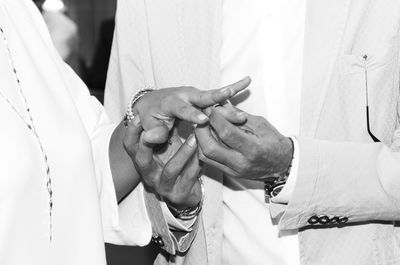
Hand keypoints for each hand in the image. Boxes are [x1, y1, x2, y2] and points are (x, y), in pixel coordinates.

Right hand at [123, 116, 201, 208]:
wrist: (186, 192)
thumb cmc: (175, 162)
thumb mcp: (166, 146)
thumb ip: (162, 130)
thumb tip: (160, 102)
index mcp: (142, 160)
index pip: (130, 146)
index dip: (132, 132)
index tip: (137, 117)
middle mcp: (148, 174)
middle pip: (142, 159)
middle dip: (148, 144)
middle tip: (156, 130)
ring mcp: (163, 186)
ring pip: (171, 169)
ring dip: (183, 152)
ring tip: (194, 138)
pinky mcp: (179, 195)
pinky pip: (189, 177)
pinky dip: (197, 164)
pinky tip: (205, 154)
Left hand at [134, 77, 250, 144]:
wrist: (152, 102)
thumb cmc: (150, 115)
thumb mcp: (147, 123)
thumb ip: (152, 131)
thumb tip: (152, 137)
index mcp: (171, 102)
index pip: (182, 109)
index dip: (192, 114)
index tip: (203, 120)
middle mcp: (186, 95)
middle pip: (204, 98)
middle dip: (219, 102)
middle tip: (233, 106)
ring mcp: (196, 95)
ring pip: (215, 98)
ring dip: (230, 101)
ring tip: (245, 109)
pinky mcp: (204, 97)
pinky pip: (219, 95)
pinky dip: (233, 89)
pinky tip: (247, 81)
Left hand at [195, 106, 292, 180]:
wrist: (282, 165)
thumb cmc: (274, 142)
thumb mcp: (260, 124)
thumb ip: (238, 116)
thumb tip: (220, 104)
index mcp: (253, 149)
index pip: (226, 132)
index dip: (215, 118)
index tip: (209, 108)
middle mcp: (241, 162)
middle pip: (210, 147)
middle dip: (201, 130)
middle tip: (200, 118)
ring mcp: (234, 170)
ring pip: (206, 155)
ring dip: (199, 139)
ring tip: (201, 126)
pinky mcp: (229, 174)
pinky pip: (208, 161)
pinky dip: (203, 147)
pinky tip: (205, 137)